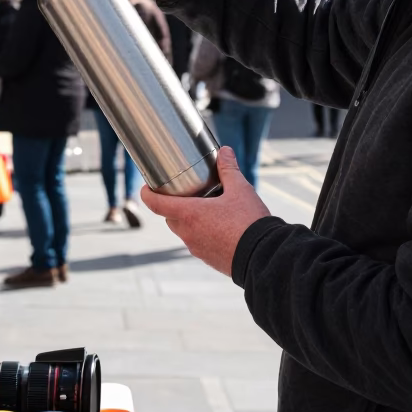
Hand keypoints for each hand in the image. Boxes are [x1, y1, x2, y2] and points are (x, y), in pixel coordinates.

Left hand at [141, 146, 269, 275]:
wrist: (264, 257)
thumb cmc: (249, 222)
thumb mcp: (240, 190)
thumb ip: (229, 169)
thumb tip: (225, 152)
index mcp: (189, 215)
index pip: (155, 205)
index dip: (147, 194)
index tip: (146, 188)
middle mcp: (188, 233)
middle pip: (170, 217)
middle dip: (173, 206)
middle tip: (183, 194)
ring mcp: (197, 248)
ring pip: (184, 231)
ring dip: (188, 220)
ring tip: (204, 209)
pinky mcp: (208, 259)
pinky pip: (197, 243)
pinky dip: (201, 233)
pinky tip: (218, 227)